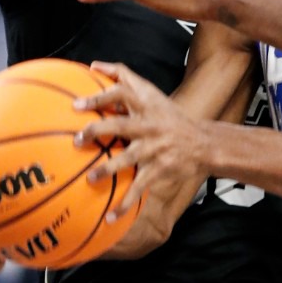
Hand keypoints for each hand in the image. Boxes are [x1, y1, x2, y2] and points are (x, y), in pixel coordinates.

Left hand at [74, 61, 211, 218]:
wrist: (204, 143)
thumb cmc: (170, 116)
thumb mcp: (153, 94)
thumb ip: (126, 78)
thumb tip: (94, 65)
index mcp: (146, 105)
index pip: (122, 93)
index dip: (99, 97)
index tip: (77, 105)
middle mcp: (150, 124)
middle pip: (120, 124)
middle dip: (97, 131)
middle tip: (78, 139)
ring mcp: (155, 148)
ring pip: (128, 158)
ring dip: (107, 170)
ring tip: (90, 179)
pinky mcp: (159, 169)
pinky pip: (139, 188)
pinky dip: (125, 204)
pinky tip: (111, 217)